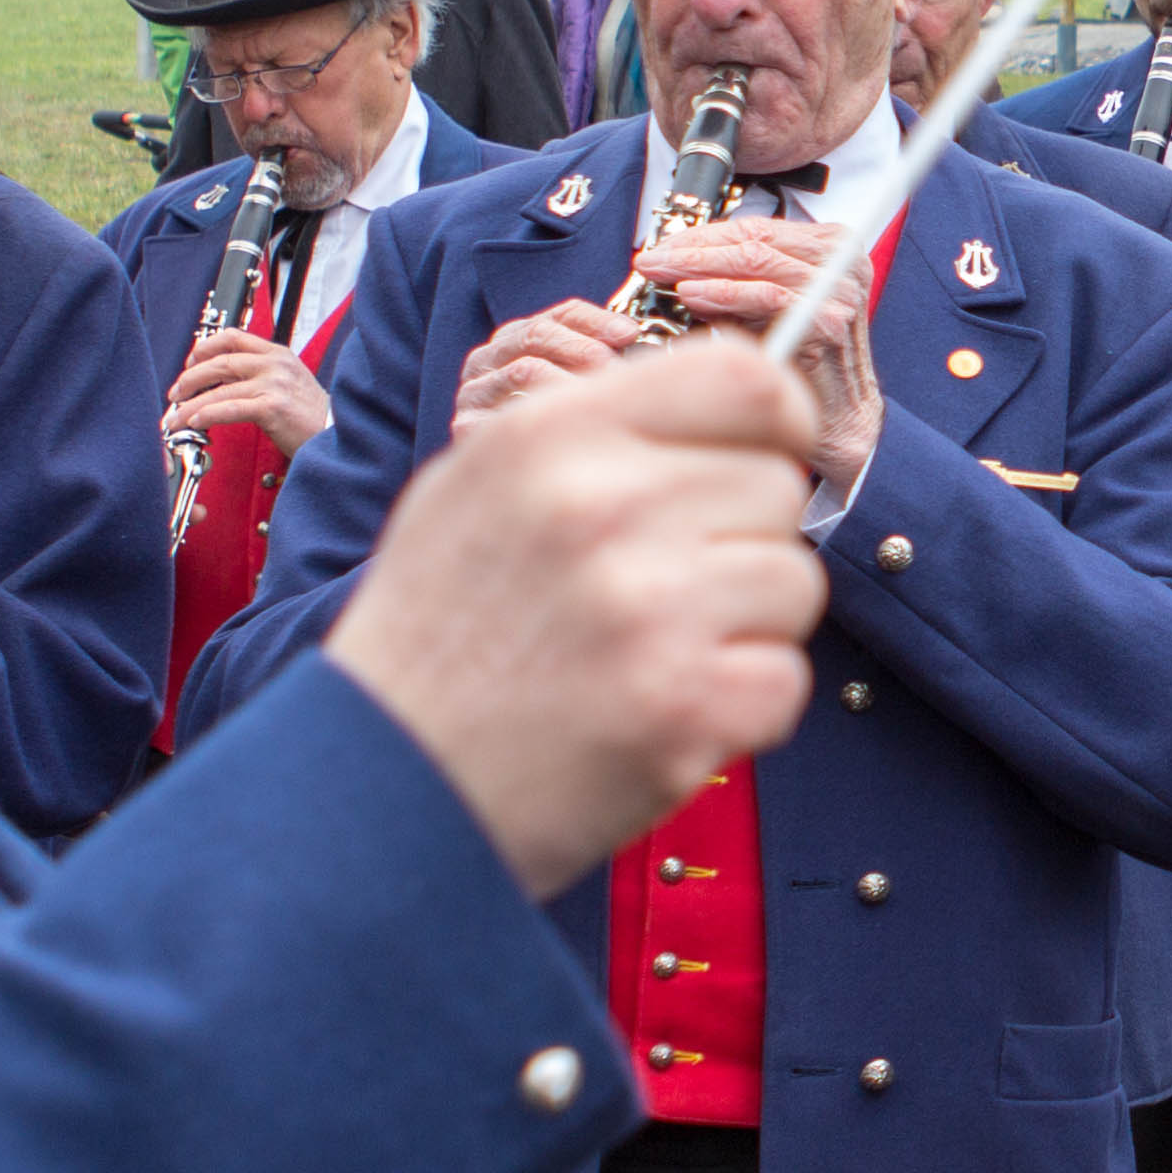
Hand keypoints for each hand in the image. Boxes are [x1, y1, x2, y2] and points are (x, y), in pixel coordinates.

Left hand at [164, 323, 332, 461]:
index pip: (233, 337)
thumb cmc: (311, 416)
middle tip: (175, 394)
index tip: (189, 363)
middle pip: (220, 361)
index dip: (205, 347)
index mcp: (278, 354)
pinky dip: (207, 415)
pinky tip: (195, 422)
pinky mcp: (273, 407)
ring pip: (219, 388)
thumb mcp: (287, 384)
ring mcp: (275, 384)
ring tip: (175, 418)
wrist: (337, 434)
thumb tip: (219, 384)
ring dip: (190, 405)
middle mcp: (275, 364)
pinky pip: (230, 408)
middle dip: (190, 378)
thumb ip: (258, 377)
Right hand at [330, 337, 827, 896]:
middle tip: (660, 594)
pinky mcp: (683, 707)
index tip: (762, 458)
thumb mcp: (475, 486)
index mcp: (549, 436)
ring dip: (745, 626)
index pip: (745, 380)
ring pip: (793, 581)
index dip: (777, 421)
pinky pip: (785, 678)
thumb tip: (748, 392)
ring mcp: (646, 609)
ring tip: (648, 657)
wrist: (377, 792)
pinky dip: (739, 707)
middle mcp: (600, 507)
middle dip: (741, 541)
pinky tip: (659, 715)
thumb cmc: (437, 637)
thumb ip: (600, 431)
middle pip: (778, 488)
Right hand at [459, 298, 633, 420]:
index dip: (597, 320)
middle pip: (538, 335)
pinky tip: (572, 426)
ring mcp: (473, 391)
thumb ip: (598, 355)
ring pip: (524, 370)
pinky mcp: (464, 425)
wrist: (496, 480)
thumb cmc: (546, 428)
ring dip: (569, 381)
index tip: (630, 333)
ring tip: (603, 398)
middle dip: (584, 348)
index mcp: (515, 338)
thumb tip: (637, 339)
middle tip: (616, 368)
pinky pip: (506, 415)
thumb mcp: (571, 383)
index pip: (561, 315)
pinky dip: (541, 415)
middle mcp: (488, 358)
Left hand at [626, 214, 884, 492]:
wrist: (840, 417)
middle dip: (695, 248)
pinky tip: (692, 295)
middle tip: (653, 260)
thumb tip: (677, 263)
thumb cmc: (802, 362)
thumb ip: (736, 279)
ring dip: (702, 266)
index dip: (704, 234)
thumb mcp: (766, 306)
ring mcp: (839, 288)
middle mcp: (842, 259)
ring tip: (664, 274)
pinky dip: (724, 294)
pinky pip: (766, 297)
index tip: (664, 246)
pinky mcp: (828, 320)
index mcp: (831, 246)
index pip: (756, 227)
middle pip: (754, 240)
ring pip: (757, 262)